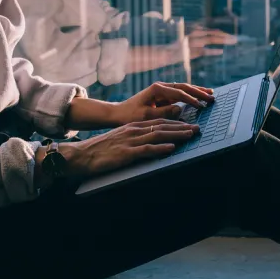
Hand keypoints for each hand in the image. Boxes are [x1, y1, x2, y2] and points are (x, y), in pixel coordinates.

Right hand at [55, 119, 199, 176]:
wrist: (81, 156)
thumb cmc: (101, 151)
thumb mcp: (121, 140)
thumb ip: (136, 140)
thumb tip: (153, 143)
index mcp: (133, 126)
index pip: (159, 122)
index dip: (176, 123)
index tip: (190, 124)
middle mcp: (134, 130)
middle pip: (162, 126)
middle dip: (182, 127)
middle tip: (197, 128)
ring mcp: (130, 141)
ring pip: (158, 135)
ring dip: (176, 135)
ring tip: (191, 135)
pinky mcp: (125, 153)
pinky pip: (146, 150)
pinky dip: (160, 148)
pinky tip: (171, 148)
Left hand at [111, 81, 214, 124]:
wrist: (118, 113)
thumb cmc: (129, 116)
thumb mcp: (145, 116)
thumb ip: (163, 113)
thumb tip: (179, 109)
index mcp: (157, 89)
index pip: (179, 93)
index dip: (192, 99)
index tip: (202, 105)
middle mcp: (160, 87)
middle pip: (184, 87)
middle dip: (199, 92)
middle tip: (212, 97)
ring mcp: (162, 91)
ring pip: (183, 89)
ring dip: (196, 91)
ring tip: (210, 94)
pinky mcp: (162, 96)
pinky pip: (179, 94)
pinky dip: (190, 95)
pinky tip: (198, 97)